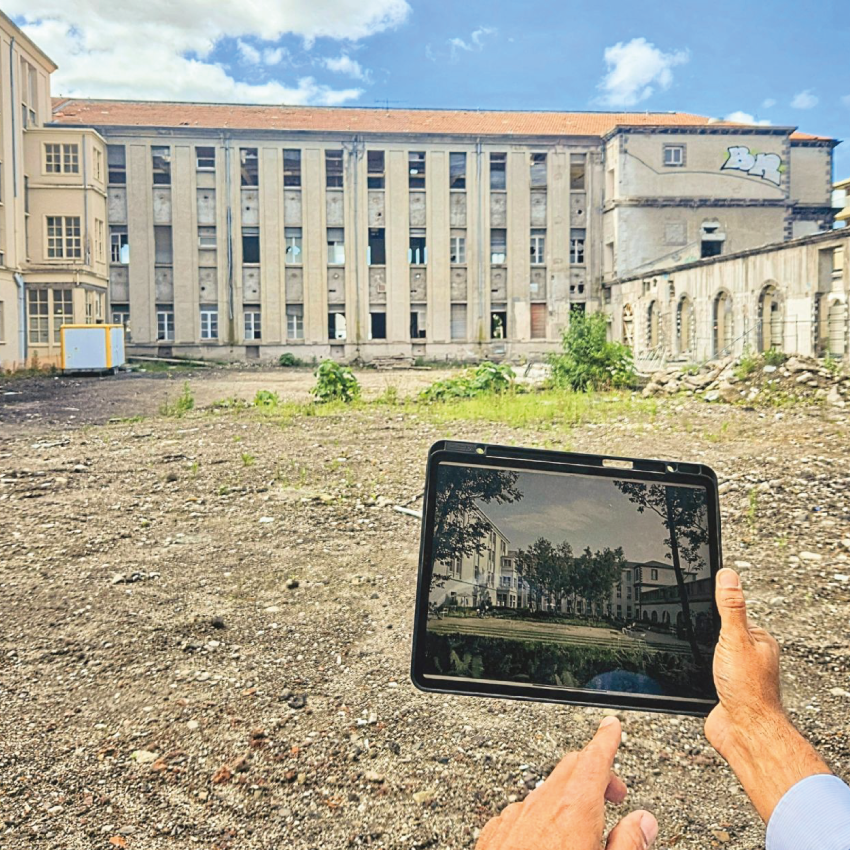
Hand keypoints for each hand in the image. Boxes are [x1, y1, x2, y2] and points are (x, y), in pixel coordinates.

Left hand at [476, 716, 657, 849]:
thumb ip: (628, 845)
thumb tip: (642, 822)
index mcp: (573, 812)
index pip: (593, 759)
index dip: (605, 739)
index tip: (611, 726)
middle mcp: (540, 807)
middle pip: (569, 768)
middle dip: (593, 770)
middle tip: (614, 791)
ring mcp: (514, 820)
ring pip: (544, 789)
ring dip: (567, 795)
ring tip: (586, 823)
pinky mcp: (495, 837)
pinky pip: (521, 812)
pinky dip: (540, 815)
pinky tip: (547, 839)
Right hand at [704, 567, 829, 820]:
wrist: (743, 732)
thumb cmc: (747, 690)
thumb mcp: (734, 638)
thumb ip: (730, 607)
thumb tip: (728, 575)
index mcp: (758, 641)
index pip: (737, 615)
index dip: (719, 607)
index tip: (703, 598)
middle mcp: (750, 658)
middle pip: (726, 634)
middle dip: (708, 630)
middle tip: (693, 623)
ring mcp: (737, 675)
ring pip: (715, 655)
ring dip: (702, 652)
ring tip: (693, 646)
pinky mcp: (723, 691)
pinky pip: (708, 673)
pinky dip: (699, 670)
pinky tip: (694, 671)